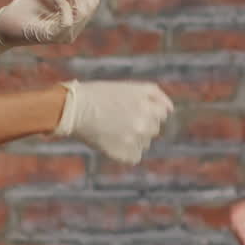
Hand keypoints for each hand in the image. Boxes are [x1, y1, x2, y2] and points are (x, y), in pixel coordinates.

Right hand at [55, 80, 172, 163]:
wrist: (74, 109)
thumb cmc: (100, 94)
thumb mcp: (131, 87)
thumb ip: (156, 95)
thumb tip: (171, 110)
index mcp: (150, 107)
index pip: (163, 114)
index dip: (147, 109)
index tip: (130, 108)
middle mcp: (146, 125)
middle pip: (153, 129)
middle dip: (140, 124)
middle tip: (119, 118)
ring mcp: (135, 142)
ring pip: (144, 144)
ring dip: (133, 138)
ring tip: (112, 129)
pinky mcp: (124, 155)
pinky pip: (133, 157)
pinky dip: (124, 152)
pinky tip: (110, 141)